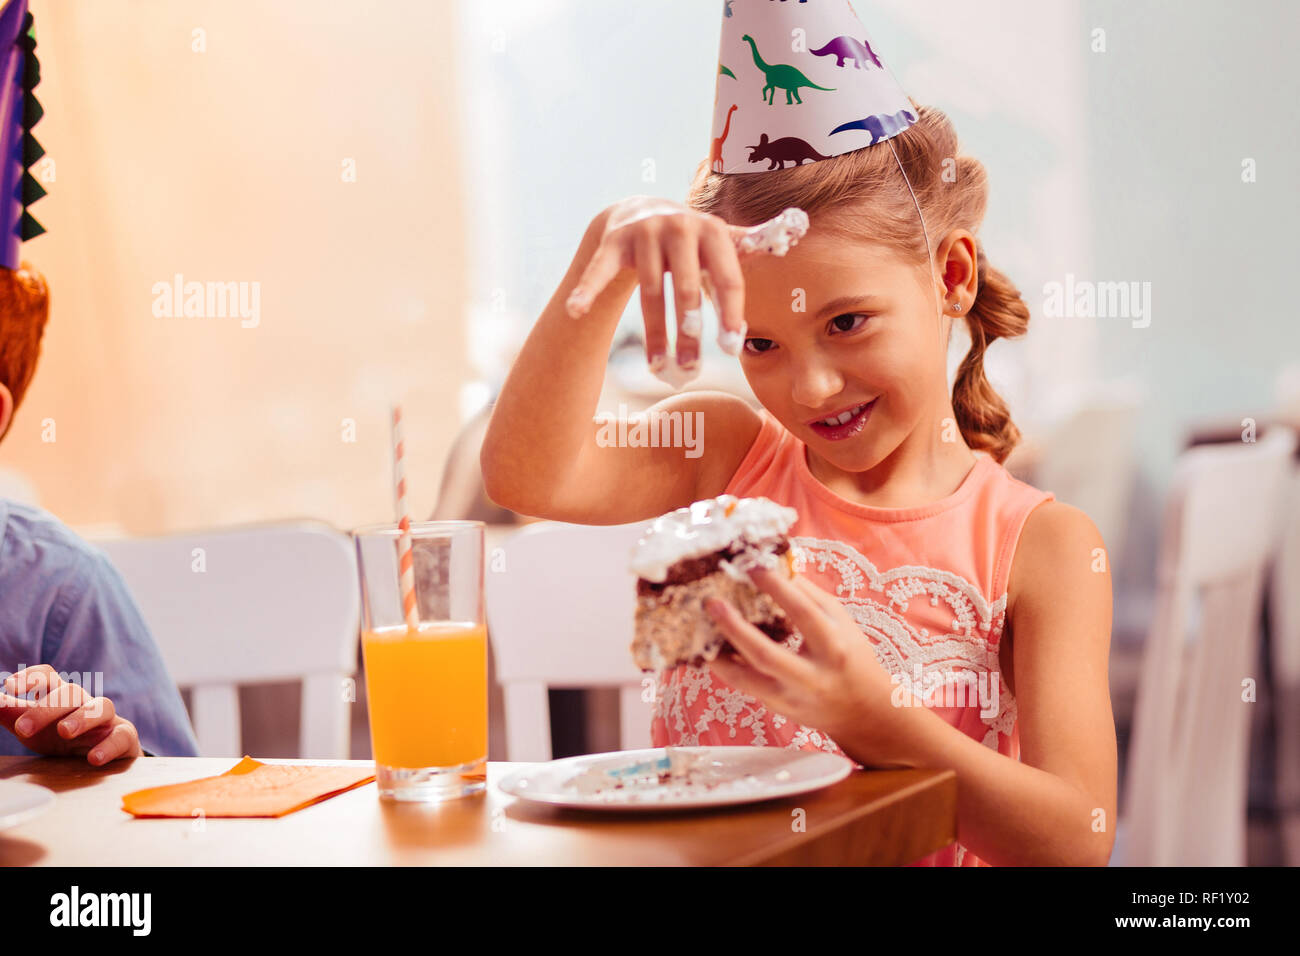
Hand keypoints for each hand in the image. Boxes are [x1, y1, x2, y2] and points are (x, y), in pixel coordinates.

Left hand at [1, 665, 143, 765]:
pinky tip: (93, 758)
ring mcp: (108, 719)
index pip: (49, 675)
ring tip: (64, 732)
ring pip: (102, 706)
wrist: (100, 757)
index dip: (32, 677)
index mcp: (61, 697)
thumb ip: (10, 713)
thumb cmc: (61, 737)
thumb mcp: (32, 727)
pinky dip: (109, 745)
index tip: (10, 686)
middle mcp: (85, 703)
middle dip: (46, 709)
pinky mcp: (124, 737)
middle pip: (71, 692)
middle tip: (22, 729)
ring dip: (83, 717)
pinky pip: (122, 735)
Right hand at [565, 197, 756, 384]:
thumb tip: (792, 235)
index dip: (730, 314)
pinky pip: (601, 269)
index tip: (730, 348)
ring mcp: (644, 232)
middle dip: (689, 331)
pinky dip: (587, 289)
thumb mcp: (721, 238)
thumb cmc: (690, 238)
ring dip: (653, 334)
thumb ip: (751, 243)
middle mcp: (680, 226)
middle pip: (686, 288)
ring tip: (658, 368)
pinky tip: (576, 310)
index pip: (726, 278)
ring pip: (650, 291)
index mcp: (713, 230)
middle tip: (691, 369)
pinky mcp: (614, 241)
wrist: (639, 208)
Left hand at [704, 567, 917, 767]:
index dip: (776, 588)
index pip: (803, 613)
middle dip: (735, 628)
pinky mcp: (778, 708)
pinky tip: (710, 650)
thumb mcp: (841, 622)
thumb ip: (810, 596)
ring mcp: (792, 697)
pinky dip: (725, 668)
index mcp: (833, 646)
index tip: (751, 566)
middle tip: (712, 603)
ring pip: (746, 680)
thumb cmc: (852, 656)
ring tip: (699, 631)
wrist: (863, 711)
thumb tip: (776, 566)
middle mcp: (812, 675)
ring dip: (719, 655)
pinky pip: (744, 687)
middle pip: (766, 654)